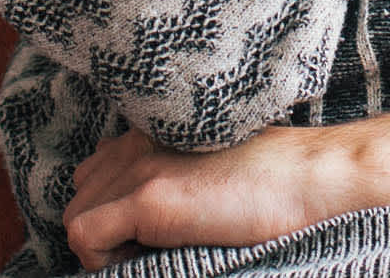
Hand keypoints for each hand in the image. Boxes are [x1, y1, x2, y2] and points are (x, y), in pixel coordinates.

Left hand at [61, 106, 389, 269]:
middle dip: (105, 227)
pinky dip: (104, 260)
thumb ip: (174, 170)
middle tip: (149, 249)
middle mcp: (137, 141)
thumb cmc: (278, 178)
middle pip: (80, 194)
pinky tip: (149, 258)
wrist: (314, 179)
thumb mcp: (213, 163)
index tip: (144, 233)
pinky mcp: (148, 198)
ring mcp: (139, 168)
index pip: (97, 170)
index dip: (113, 207)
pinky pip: (84, 238)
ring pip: (76, 217)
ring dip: (105, 245)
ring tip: (152, 254)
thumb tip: (147, 217)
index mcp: (154, 130)